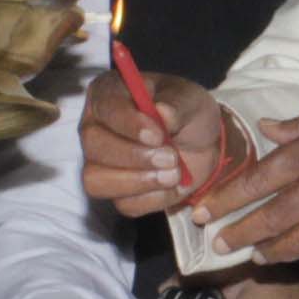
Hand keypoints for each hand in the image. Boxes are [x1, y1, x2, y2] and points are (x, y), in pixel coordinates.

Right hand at [86, 67, 246, 218]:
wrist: (203, 144)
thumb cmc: (186, 113)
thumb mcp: (190, 99)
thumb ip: (177, 104)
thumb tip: (163, 112)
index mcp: (108, 94)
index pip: (105, 108)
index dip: (128, 124)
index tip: (158, 135)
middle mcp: (95, 128)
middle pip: (94, 146)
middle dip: (135, 155)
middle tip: (172, 157)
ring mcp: (99, 163)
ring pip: (97, 181)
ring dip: (140, 181)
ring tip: (174, 173)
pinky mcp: (115, 191)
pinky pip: (123, 204)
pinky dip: (153, 198)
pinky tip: (172, 186)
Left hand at [191, 90, 298, 264]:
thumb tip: (268, 128)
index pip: (259, 180)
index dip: (227, 199)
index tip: (203, 212)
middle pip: (271, 219)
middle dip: (238, 234)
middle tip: (216, 245)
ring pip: (297, 243)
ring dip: (269, 252)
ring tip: (252, 256)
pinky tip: (297, 254)